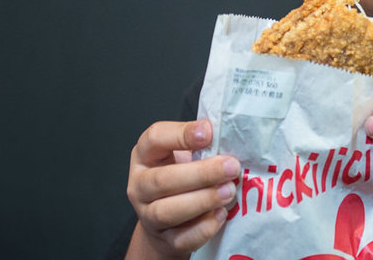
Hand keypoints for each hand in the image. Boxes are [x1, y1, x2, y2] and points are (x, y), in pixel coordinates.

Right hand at [126, 119, 240, 258]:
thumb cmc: (182, 176)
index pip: (155, 139)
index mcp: (145, 155)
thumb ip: (201, 144)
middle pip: (162, 179)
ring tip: (229, 191)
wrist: (171, 221)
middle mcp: (140, 185)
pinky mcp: (164, 239)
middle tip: (231, 167)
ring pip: (166, 211)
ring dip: (202, 200)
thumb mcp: (186, 154)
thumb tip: (228, 135)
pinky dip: (203, 227)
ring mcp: (148, 215)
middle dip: (201, 173)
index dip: (181, 135)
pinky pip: (181, 238)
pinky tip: (221, 214)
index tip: (209, 133)